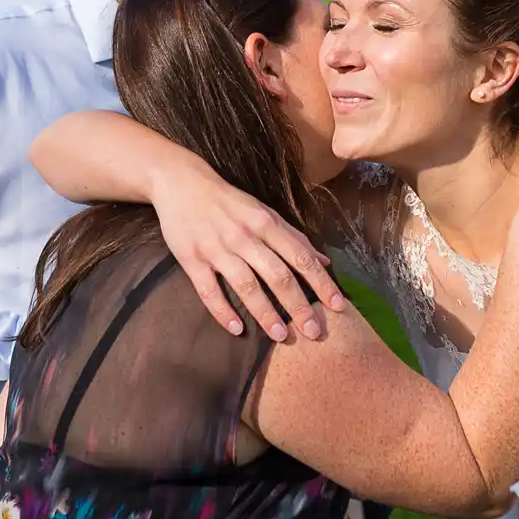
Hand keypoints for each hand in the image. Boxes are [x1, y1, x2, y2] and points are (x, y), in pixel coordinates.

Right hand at [153, 162, 346, 341]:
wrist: (181, 182)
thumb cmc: (229, 202)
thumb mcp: (264, 212)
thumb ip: (293, 237)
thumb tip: (324, 262)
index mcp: (266, 224)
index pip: (300, 257)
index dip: (321, 282)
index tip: (338, 306)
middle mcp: (244, 237)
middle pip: (278, 276)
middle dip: (298, 306)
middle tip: (314, 332)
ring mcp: (216, 249)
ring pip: (246, 285)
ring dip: (265, 313)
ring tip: (281, 336)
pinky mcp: (191, 259)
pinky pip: (209, 290)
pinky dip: (223, 311)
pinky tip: (237, 330)